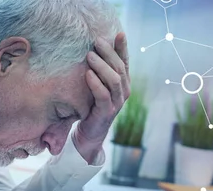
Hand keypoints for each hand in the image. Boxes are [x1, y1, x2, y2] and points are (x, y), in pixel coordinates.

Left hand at [74, 32, 130, 163]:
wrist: (89, 134)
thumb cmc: (91, 107)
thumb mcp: (96, 86)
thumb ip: (98, 71)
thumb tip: (92, 49)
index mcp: (123, 83)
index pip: (125, 62)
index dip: (123, 47)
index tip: (119, 33)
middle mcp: (123, 92)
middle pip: (119, 68)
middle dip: (108, 53)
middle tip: (96, 41)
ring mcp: (117, 103)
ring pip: (114, 80)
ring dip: (101, 66)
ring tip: (89, 56)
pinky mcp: (106, 113)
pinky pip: (103, 95)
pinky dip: (96, 84)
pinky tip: (87, 75)